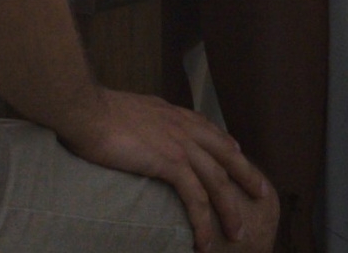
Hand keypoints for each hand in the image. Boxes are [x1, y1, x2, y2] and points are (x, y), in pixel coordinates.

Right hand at [56, 89, 277, 249]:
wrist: (85, 110)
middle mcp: (182, 126)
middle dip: (246, 176)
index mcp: (171, 113)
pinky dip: (203, 222)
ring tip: (238, 234)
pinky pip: (195, 198)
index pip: (209, 129)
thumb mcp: (128, 108)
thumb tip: (141, 128)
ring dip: (230, 210)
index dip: (226, 145)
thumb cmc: (95, 110)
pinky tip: (204, 241)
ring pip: (217, 181)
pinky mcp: (170, 163)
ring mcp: (179, 144)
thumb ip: (143, 119)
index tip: (238, 155)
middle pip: (225, 154)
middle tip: (262, 194)